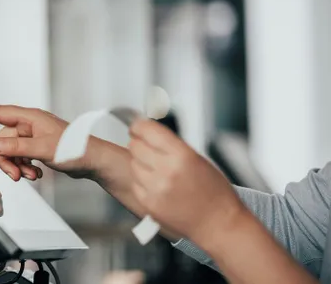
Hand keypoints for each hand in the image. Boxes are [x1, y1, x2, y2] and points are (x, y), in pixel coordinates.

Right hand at [0, 105, 115, 180]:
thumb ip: (16, 148)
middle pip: (1, 140)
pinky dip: (24, 167)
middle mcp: (29, 125)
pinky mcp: (37, 148)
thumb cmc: (75, 149)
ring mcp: (33, 137)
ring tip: (30, 175)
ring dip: (16, 165)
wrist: (93, 161)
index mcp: (29, 117)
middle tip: (16, 174)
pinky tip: (36, 174)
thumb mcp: (43, 149)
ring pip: (10, 151)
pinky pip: (20, 157)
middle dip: (6, 159)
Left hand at [126, 118, 246, 243]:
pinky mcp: (148, 203)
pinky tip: (156, 183)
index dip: (139, 126)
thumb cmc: (214, 193)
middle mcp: (166, 171)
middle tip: (146, 146)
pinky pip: (135, 183)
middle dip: (139, 143)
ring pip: (133, 163)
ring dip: (140, 162)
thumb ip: (172, 146)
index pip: (148, 130)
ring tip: (157, 169)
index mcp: (182, 155)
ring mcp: (155, 188)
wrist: (217, 224)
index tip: (136, 126)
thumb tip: (150, 133)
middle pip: (136, 146)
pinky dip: (141, 180)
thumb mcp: (198, 159)